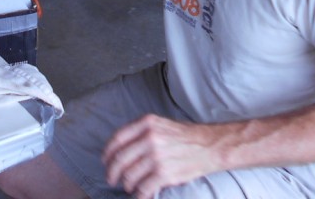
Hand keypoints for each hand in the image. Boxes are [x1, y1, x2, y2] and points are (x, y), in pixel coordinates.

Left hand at [102, 115, 220, 197]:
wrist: (209, 146)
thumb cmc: (184, 136)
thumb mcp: (160, 124)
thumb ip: (140, 131)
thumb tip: (120, 146)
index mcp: (146, 124)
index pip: (117, 139)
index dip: (108, 153)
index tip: (105, 161)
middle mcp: (149, 138)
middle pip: (120, 159)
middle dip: (112, 172)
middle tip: (111, 179)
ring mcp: (156, 156)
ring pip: (129, 175)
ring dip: (126, 184)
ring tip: (129, 187)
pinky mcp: (164, 174)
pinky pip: (143, 188)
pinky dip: (139, 194)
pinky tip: (140, 195)